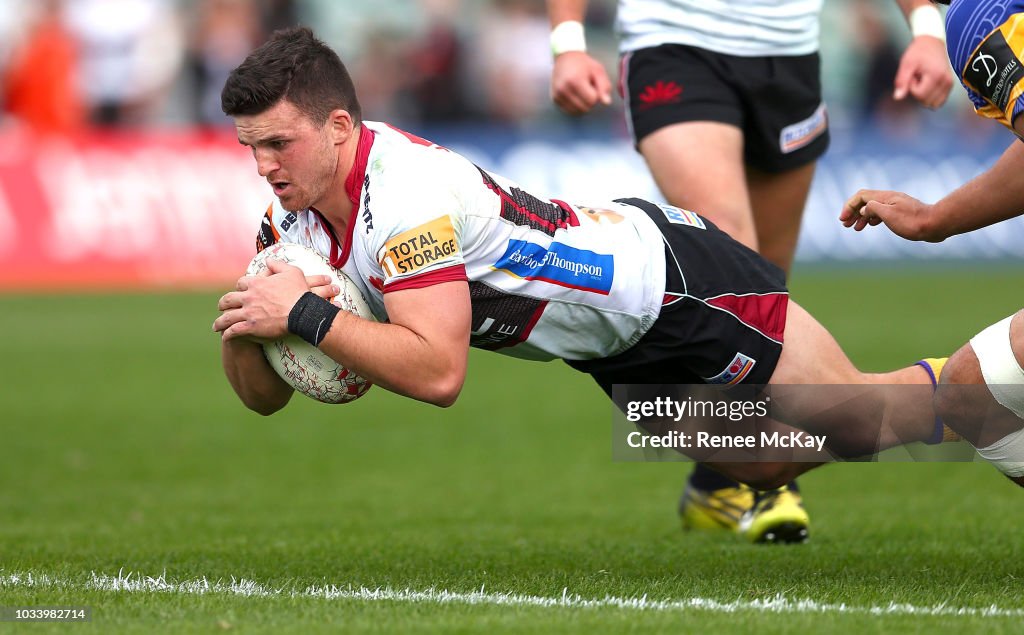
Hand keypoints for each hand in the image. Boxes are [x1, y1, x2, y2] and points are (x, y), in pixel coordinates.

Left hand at [213, 259, 338, 341]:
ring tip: (216, 326)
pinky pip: (234, 330)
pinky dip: (228, 334)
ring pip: (227, 317)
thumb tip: (268, 260)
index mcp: (257, 283)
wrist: (302, 312)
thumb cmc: (299, 292)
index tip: (239, 291)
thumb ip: (278, 264)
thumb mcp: (292, 272)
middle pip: (228, 299)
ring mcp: (248, 312)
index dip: (239, 287)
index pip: (241, 283)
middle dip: (223, 304)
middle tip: (221, 308)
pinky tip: (225, 337)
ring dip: (220, 322)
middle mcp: (249, 297)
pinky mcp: (251, 326)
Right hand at [550, 51, 612, 115]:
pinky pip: (570, 111)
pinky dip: (575, 106)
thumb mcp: (598, 71)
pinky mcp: (555, 99)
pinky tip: (575, 95)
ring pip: (577, 112)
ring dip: (583, 105)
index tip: (593, 85)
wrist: (565, 58)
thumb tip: (606, 103)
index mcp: (575, 80)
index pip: (592, 100)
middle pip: (585, 108)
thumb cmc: (584, 64)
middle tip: (587, 88)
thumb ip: (604, 86)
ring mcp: (558, 95)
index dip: (596, 94)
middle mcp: (564, 89)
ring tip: (581, 91)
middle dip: (590, 101)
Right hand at [840, 189, 943, 241]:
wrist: (936, 224)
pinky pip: (881, 212)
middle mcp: (889, 199)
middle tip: (845, 224)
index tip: (843, 220)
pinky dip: (872, 218)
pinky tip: (871, 225)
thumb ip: (873, 209)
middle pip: (865, 201)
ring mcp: (896, 205)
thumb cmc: (913, 222)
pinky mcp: (902, 212)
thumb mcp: (889, 215)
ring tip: (855, 228)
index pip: (860, 196)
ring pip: (873, 207)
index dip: (849, 206)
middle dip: (853, 211)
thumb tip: (864, 208)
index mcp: (885, 197)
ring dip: (861, 216)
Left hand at [893, 36, 952, 108]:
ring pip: (932, 104)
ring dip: (924, 94)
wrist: (932, 42)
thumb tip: (897, 98)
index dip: (912, 87)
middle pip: (926, 101)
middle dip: (918, 91)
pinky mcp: (950, 85)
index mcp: (936, 75)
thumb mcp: (906, 64)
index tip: (914, 74)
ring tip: (923, 79)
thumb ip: (902, 81)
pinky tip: (928, 83)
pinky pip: (938, 101)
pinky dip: (930, 96)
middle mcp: (946, 81)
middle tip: (919, 76)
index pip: (919, 95)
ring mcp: (950, 84)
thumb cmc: (918, 52)